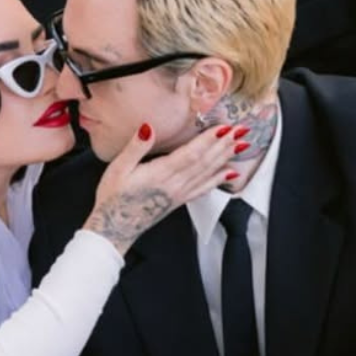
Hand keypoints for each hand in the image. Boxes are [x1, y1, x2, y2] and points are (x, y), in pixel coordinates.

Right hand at [84, 123, 241, 253]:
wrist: (114, 228)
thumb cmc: (113, 198)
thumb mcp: (117, 169)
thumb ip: (135, 147)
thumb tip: (148, 127)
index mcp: (160, 174)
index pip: (191, 154)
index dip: (209, 140)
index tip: (224, 127)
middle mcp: (174, 185)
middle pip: (205, 162)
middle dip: (224, 145)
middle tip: (242, 131)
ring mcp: (179, 194)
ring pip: (208, 173)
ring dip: (226, 157)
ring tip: (241, 145)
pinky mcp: (179, 201)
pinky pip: (203, 189)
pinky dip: (219, 180)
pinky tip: (230, 173)